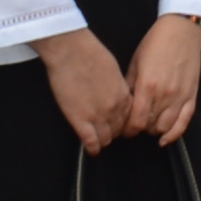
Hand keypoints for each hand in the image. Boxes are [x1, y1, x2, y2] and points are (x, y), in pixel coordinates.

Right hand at [38, 32, 133, 151]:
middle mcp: (115, 108)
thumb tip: (113, 93)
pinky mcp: (80, 120)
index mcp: (124, 94)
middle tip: (105, 131)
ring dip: (102, 139)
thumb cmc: (90, 53)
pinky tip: (91, 149)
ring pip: (106, 138)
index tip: (116, 123)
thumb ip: (116, 86)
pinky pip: (91, 141)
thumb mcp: (113, 69)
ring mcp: (98, 116)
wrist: (71, 51)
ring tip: (97, 139)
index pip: (128, 117)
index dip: (121, 122)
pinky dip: (92, 148)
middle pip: (118, 130)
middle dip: (113, 131)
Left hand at [125, 15, 200, 143]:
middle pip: (149, 126)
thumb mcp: (135, 62)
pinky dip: (174, 134)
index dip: (127, 129)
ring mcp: (180, 97)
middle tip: (134, 124)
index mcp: (147, 86)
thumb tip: (123, 106)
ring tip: (148, 125)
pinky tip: (165, 139)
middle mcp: (164, 95)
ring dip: (154, 130)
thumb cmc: (155, 43)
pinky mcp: (192, 96)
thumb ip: (129, 86)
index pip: (136, 121)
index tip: (123, 128)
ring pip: (165, 127)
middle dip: (139, 129)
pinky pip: (184, 122)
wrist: (182, 31)